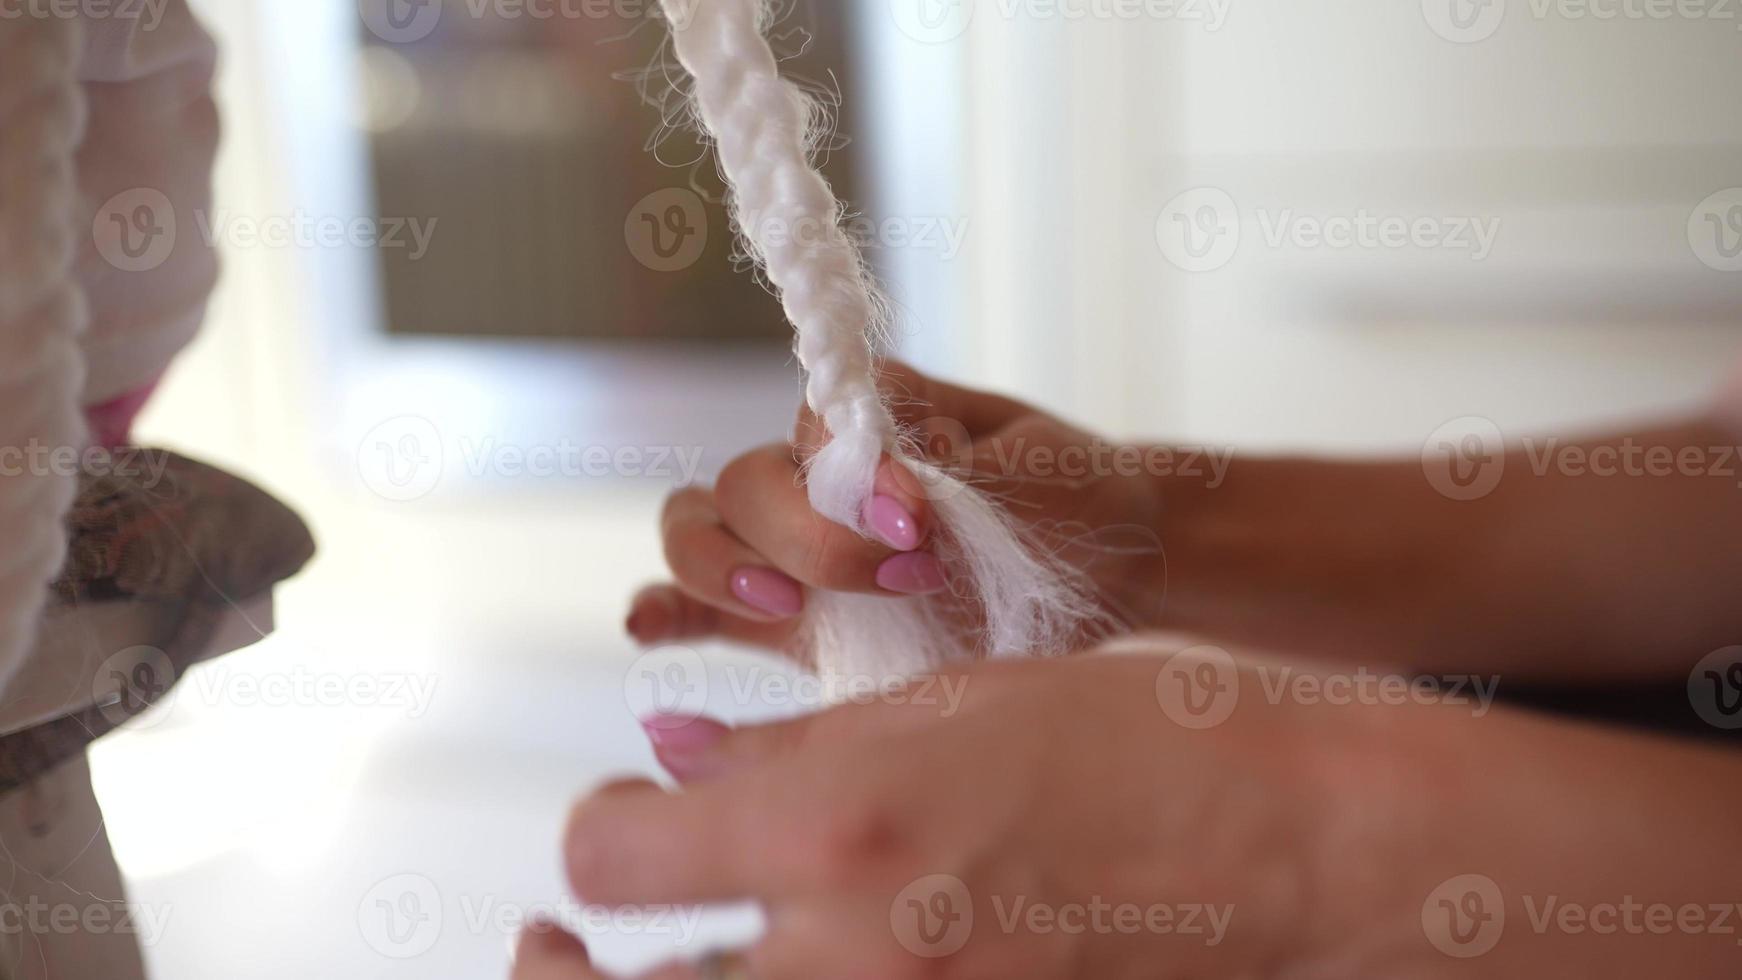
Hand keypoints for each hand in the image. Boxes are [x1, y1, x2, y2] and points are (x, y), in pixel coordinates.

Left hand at [564, 652, 1341, 978]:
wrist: (1296, 850)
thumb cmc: (1144, 739)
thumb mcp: (955, 702)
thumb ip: (796, 751)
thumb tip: (678, 768)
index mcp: (837, 827)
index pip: (606, 858)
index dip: (600, 833)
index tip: (627, 816)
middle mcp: (850, 956)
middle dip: (559, 969)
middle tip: (549, 943)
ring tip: (649, 971)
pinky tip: (795, 970)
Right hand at [625, 362, 1169, 654]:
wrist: (1101, 570)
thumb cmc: (1068, 501)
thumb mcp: (1034, 469)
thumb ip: (955, 467)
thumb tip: (882, 471)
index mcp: (870, 420)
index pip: (811, 426)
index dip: (850, 475)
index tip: (919, 522)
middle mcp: (813, 473)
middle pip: (745, 485)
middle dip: (808, 538)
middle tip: (906, 578)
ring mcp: (789, 545)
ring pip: (697, 530)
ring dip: (718, 567)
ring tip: (780, 605)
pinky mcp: (786, 618)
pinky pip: (699, 609)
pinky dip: (665, 611)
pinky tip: (648, 629)